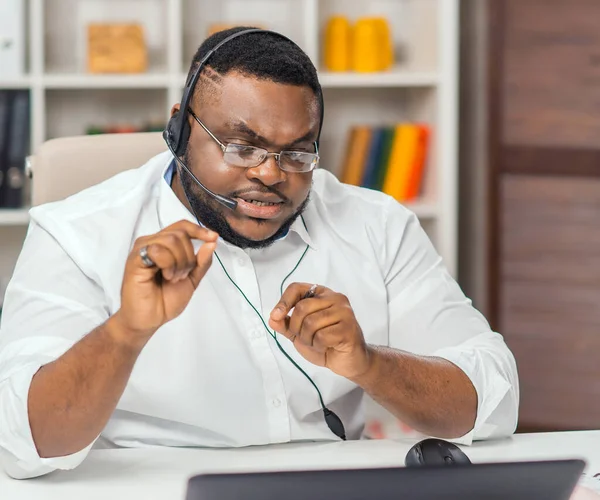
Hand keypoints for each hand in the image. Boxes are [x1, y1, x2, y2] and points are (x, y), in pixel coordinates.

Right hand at [113, 220, 217, 345]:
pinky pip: (158, 250)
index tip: (212, 237)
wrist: (150, 319)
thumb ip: (201, 262)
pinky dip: (168, 265)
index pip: (182, 226)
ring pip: (171, 240)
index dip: (198, 229)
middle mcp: (152, 243)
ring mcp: (142, 249)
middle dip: (188, 257)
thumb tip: (212, 242)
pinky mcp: (135, 259)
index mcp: (163, 245)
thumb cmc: (165, 300)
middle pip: (180, 234)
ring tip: (172, 278)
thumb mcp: (192, 279)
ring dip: (179, 262)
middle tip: (181, 276)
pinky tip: (164, 276)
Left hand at [268, 283, 370, 379]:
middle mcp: (335, 298)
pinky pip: (322, 336)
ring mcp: (344, 312)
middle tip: (306, 338)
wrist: (349, 361)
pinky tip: (327, 347)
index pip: (297, 288)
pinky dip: (318, 346)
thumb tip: (272, 318)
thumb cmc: (326, 344)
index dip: (283, 302)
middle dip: (297, 328)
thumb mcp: (300, 334)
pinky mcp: (349, 328)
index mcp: (322, 294)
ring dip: (308, 339)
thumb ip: (286, 325)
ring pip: (311, 323)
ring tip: (318, 343)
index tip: (276, 316)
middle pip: (302, 308)